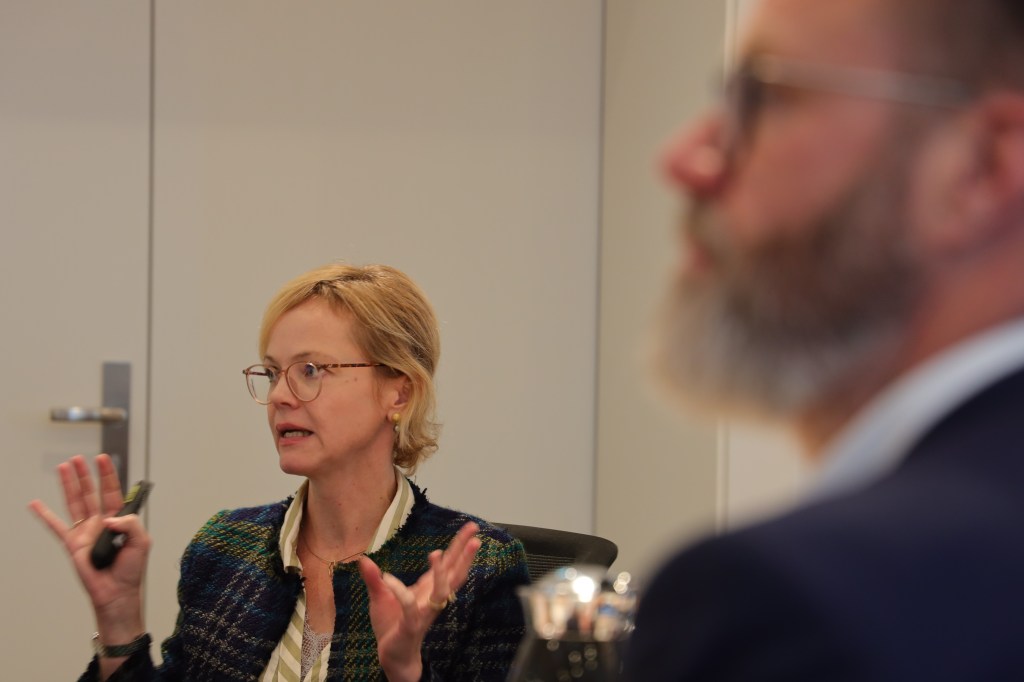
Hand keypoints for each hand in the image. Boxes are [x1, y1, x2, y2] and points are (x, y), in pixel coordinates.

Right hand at [28, 454, 148, 640]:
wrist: (117, 593)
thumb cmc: (131, 570)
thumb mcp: (142, 542)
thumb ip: (131, 524)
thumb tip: (109, 518)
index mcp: (119, 519)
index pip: (113, 491)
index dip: (108, 474)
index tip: (102, 459)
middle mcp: (101, 522)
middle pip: (91, 492)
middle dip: (85, 474)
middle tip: (78, 458)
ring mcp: (85, 532)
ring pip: (74, 502)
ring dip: (68, 485)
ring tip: (63, 467)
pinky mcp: (73, 545)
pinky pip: (56, 527)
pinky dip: (45, 515)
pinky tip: (36, 504)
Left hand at [357, 521, 480, 681]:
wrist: (392, 656)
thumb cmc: (391, 626)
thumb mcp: (380, 597)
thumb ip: (373, 578)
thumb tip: (362, 558)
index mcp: (428, 588)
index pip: (449, 563)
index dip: (459, 545)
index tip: (471, 528)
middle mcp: (431, 598)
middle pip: (454, 573)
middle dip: (464, 553)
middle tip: (475, 534)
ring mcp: (424, 611)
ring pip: (439, 591)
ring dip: (439, 573)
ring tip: (437, 553)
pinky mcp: (411, 624)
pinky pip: (408, 606)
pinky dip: (399, 591)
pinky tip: (388, 578)